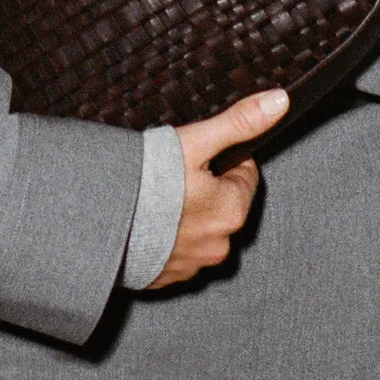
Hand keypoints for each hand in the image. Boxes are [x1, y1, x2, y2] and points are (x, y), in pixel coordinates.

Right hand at [149, 88, 288, 288]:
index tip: (197, 156)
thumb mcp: (195, 142)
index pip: (244, 176)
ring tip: (157, 199)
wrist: (99, 223)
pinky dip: (167, 237)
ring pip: (200, 230)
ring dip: (186, 215)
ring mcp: (192, 265)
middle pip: (223, 205)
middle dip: (205, 189)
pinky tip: (148, 222)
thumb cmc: (147, 182)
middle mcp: (218, 245)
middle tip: (173, 175)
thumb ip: (239, 122)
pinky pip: (176, 252)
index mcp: (232, 211)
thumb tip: (280, 101)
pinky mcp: (166, 278)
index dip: (222, 160)